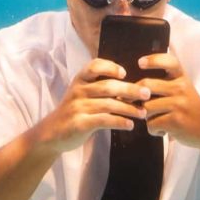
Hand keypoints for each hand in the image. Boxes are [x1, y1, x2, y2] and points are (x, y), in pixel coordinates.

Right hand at [36, 58, 152, 153]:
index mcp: (80, 80)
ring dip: (129, 108)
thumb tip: (132, 86)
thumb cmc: (75, 111)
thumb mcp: (82, 94)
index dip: (110, 67)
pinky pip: (104, 120)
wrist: (52, 133)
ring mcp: (78, 107)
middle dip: (130, 89)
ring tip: (143, 113)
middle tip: (147, 93)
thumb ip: (100, 87)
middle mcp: (78, 91)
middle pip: (108, 86)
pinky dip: (119, 122)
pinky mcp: (80, 123)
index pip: (94, 66)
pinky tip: (130, 125)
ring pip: (109, 104)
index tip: (124, 73)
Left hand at [138, 48, 199, 149]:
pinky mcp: (175, 121)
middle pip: (147, 85)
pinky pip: (151, 124)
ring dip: (146, 117)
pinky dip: (153, 130)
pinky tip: (162, 130)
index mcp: (182, 78)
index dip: (153, 60)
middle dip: (134, 96)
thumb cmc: (190, 109)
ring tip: (156, 119)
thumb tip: (134, 86)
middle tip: (132, 102)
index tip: (140, 63)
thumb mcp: (183, 90)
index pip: (169, 62)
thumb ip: (165, 84)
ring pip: (146, 108)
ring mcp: (178, 104)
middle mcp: (181, 88)